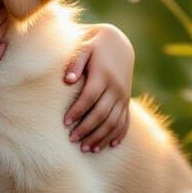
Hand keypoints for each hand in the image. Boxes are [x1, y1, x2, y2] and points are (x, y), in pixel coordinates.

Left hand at [62, 24, 134, 151]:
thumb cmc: (94, 46)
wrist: (118, 43)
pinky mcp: (126, 100)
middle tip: (72, 140)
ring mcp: (123, 96)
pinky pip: (125, 121)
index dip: (78, 111)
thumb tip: (68, 80)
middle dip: (87, 128)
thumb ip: (75, 62)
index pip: (90, 97)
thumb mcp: (84, 47)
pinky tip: (110, 145)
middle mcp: (116, 88)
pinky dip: (119, 134)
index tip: (65, 122)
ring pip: (114, 121)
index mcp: (103, 75)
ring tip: (87, 149)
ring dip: (101, 136)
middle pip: (102, 113)